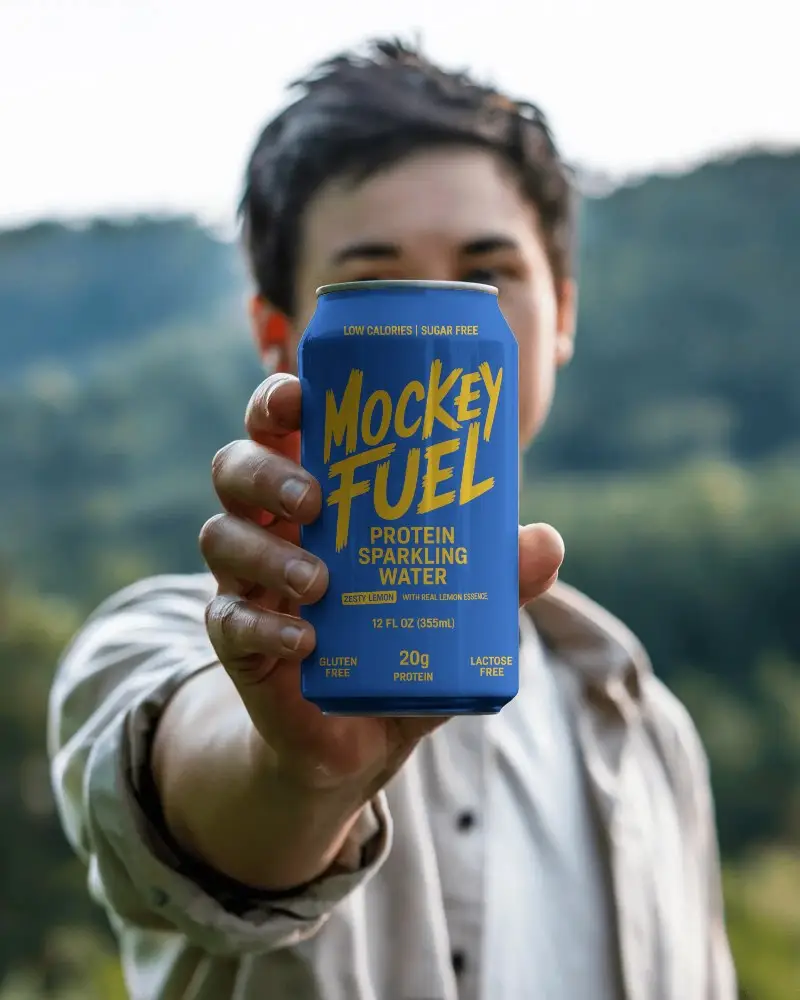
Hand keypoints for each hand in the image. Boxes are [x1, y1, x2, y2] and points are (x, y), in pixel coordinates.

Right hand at [199, 373, 563, 800]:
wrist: (359, 735)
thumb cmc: (401, 642)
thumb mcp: (454, 605)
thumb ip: (496, 575)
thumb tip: (545, 541)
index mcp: (314, 496)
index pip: (276, 428)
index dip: (276, 401)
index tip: (300, 396)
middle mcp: (270, 528)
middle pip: (233, 469)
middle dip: (265, 471)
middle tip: (316, 499)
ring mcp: (246, 583)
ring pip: (220, 538)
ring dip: (266, 552)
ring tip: (321, 580)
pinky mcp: (238, 643)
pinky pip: (227, 623)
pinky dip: (265, 627)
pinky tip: (306, 640)